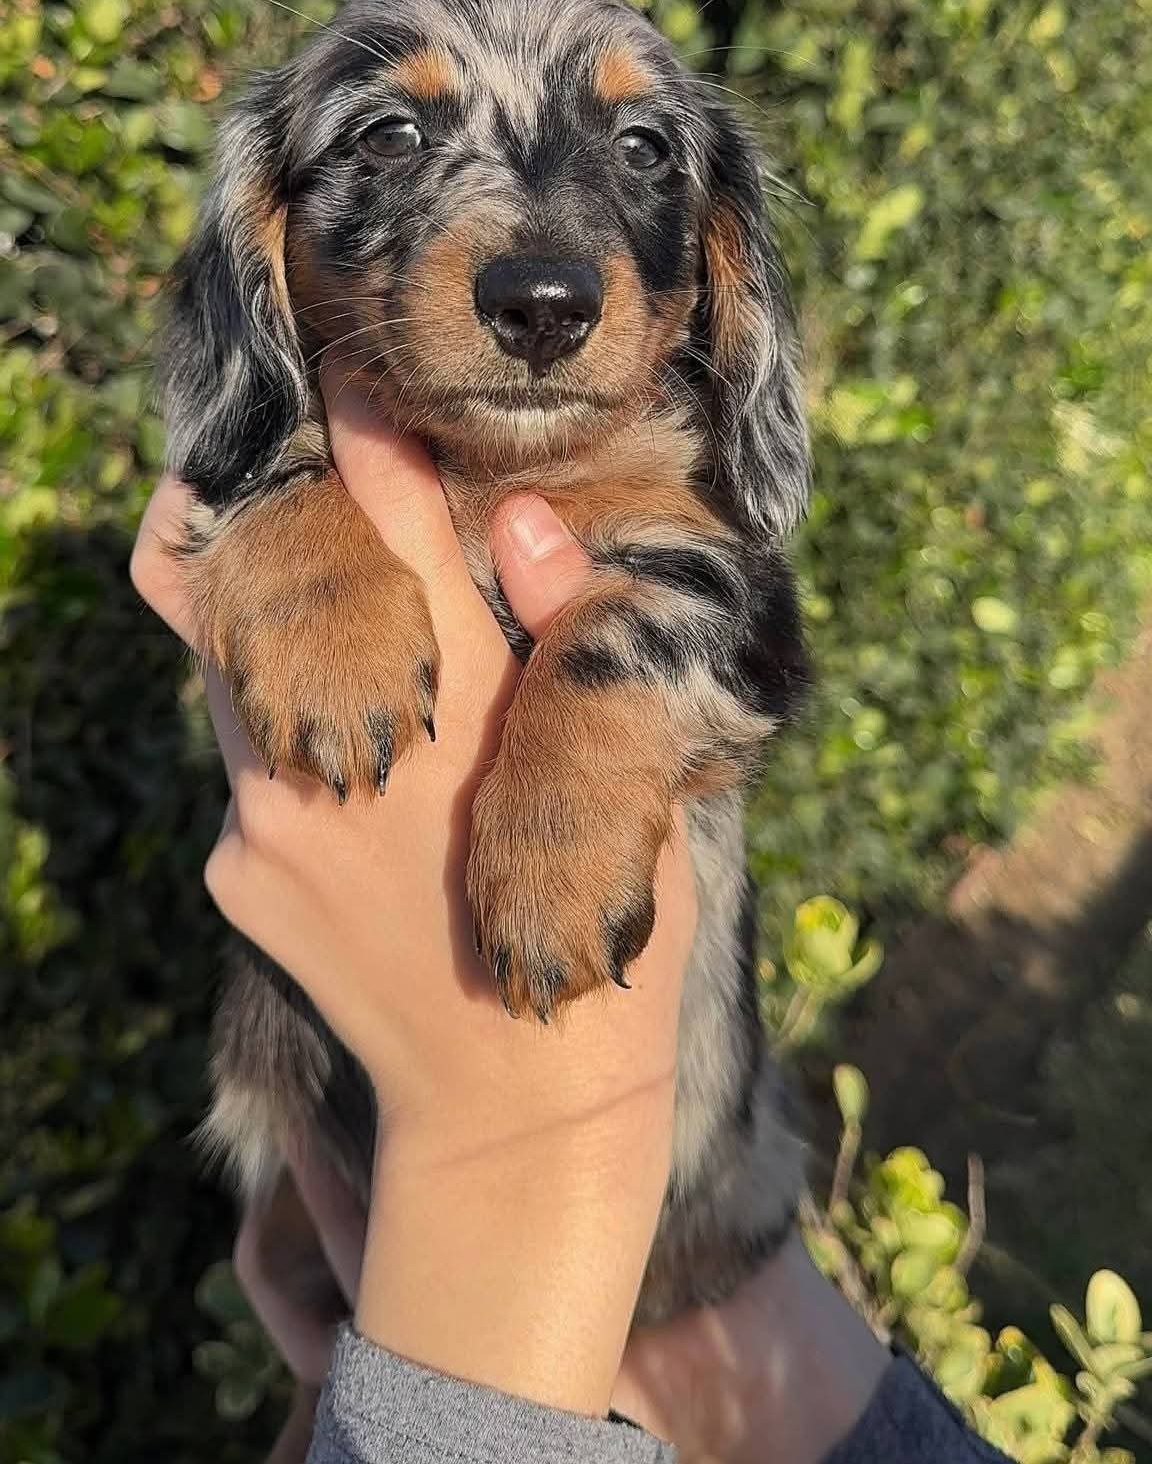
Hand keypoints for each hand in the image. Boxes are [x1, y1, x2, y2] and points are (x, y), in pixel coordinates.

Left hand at [132, 368, 696, 1417]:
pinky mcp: (238, 872)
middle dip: (231, 518)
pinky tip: (345, 806)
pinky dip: (282, 761)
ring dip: (261, 642)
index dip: (365, 441)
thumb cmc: (597, 924)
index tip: (344, 388)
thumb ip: (564, 636)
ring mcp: (275, 810)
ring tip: (318, 646)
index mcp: (466, 703)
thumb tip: (522, 520)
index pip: (397, 528)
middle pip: (246, 583)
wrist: (516, 1104)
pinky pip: (240, 779)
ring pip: (230, 675)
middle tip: (234, 483)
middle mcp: (354, 739)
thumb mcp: (617, 776)